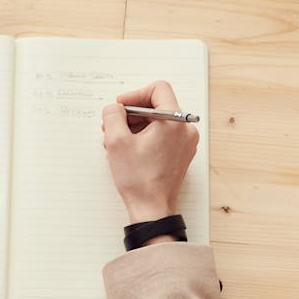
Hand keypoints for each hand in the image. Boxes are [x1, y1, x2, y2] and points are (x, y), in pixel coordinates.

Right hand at [101, 81, 198, 223]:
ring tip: (116, 141)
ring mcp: (185, 143)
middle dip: (132, 113)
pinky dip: (145, 137)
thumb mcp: (116, 141)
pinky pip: (163, 135)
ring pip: (159, 121)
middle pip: (158, 105)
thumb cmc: (138, 180)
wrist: (152, 209)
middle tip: (113, 126)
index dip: (135, 95)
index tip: (120, 107)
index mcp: (174, 122)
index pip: (158, 89)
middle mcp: (185, 130)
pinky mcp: (181, 153)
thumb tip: (115, 108)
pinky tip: (128, 150)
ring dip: (136, 126)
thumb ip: (112, 115)